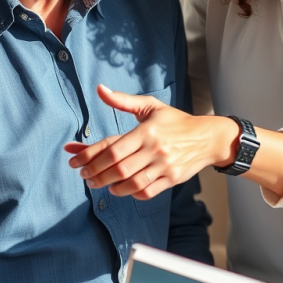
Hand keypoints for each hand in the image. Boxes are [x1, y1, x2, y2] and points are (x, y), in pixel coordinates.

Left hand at [65, 85, 237, 199]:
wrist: (208, 138)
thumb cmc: (176, 121)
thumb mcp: (150, 107)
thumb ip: (123, 101)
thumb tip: (99, 89)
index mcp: (146, 131)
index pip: (112, 148)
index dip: (89, 156)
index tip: (74, 160)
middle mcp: (155, 149)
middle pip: (118, 168)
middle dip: (96, 174)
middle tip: (84, 176)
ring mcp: (164, 166)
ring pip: (131, 183)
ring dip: (111, 187)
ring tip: (100, 184)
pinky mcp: (172, 179)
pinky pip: (147, 192)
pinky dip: (131, 193)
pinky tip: (122, 189)